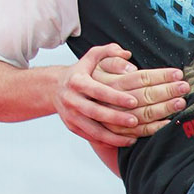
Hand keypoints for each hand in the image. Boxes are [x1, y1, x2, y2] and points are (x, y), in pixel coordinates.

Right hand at [53, 43, 188, 146]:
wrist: (55, 89)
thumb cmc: (81, 72)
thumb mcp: (91, 57)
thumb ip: (108, 52)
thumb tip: (127, 55)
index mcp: (78, 81)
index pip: (99, 90)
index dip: (116, 97)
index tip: (134, 101)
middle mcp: (74, 100)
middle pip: (99, 112)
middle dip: (119, 117)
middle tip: (138, 120)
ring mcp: (74, 117)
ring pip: (96, 130)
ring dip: (117, 133)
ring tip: (136, 132)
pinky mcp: (76, 129)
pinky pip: (96, 138)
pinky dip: (113, 142)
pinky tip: (131, 140)